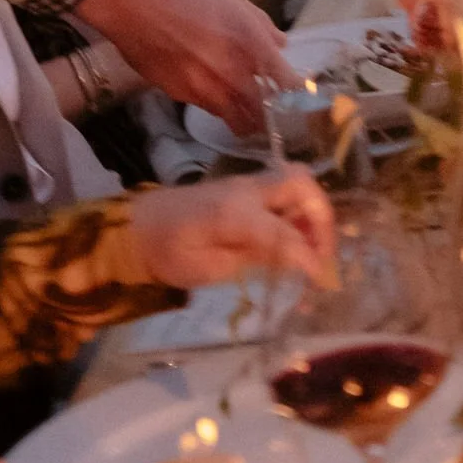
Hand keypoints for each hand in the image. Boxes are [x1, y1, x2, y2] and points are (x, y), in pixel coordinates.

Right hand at [80, 0, 286, 136]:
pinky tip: (203, 84)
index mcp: (250, 44)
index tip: (294, 97)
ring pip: (231, 117)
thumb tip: (280, 44)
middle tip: (266, 112)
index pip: (286, 84)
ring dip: (240, 115)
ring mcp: (203, 89)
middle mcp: (231, 73)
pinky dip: (211, 102)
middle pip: (259, 115)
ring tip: (237, 103)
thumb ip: (259, 23)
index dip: (295, 95)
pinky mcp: (178, 95)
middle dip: (266, 117)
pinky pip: (204, 106)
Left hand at [128, 167, 337, 294]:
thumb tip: (297, 260)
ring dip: (313, 212)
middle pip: (301, 184)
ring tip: (314, 249)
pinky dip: (299, 211)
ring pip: (296, 180)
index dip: (309, 257)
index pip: (284, 232)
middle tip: (323, 253)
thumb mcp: (208, 267)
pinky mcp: (246, 189)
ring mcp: (247, 184)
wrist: (140, 228)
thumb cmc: (169, 252)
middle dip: (321, 217)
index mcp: (234, 212)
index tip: (322, 282)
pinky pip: (284, 189)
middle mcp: (247, 190)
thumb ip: (254, 258)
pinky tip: (296, 241)